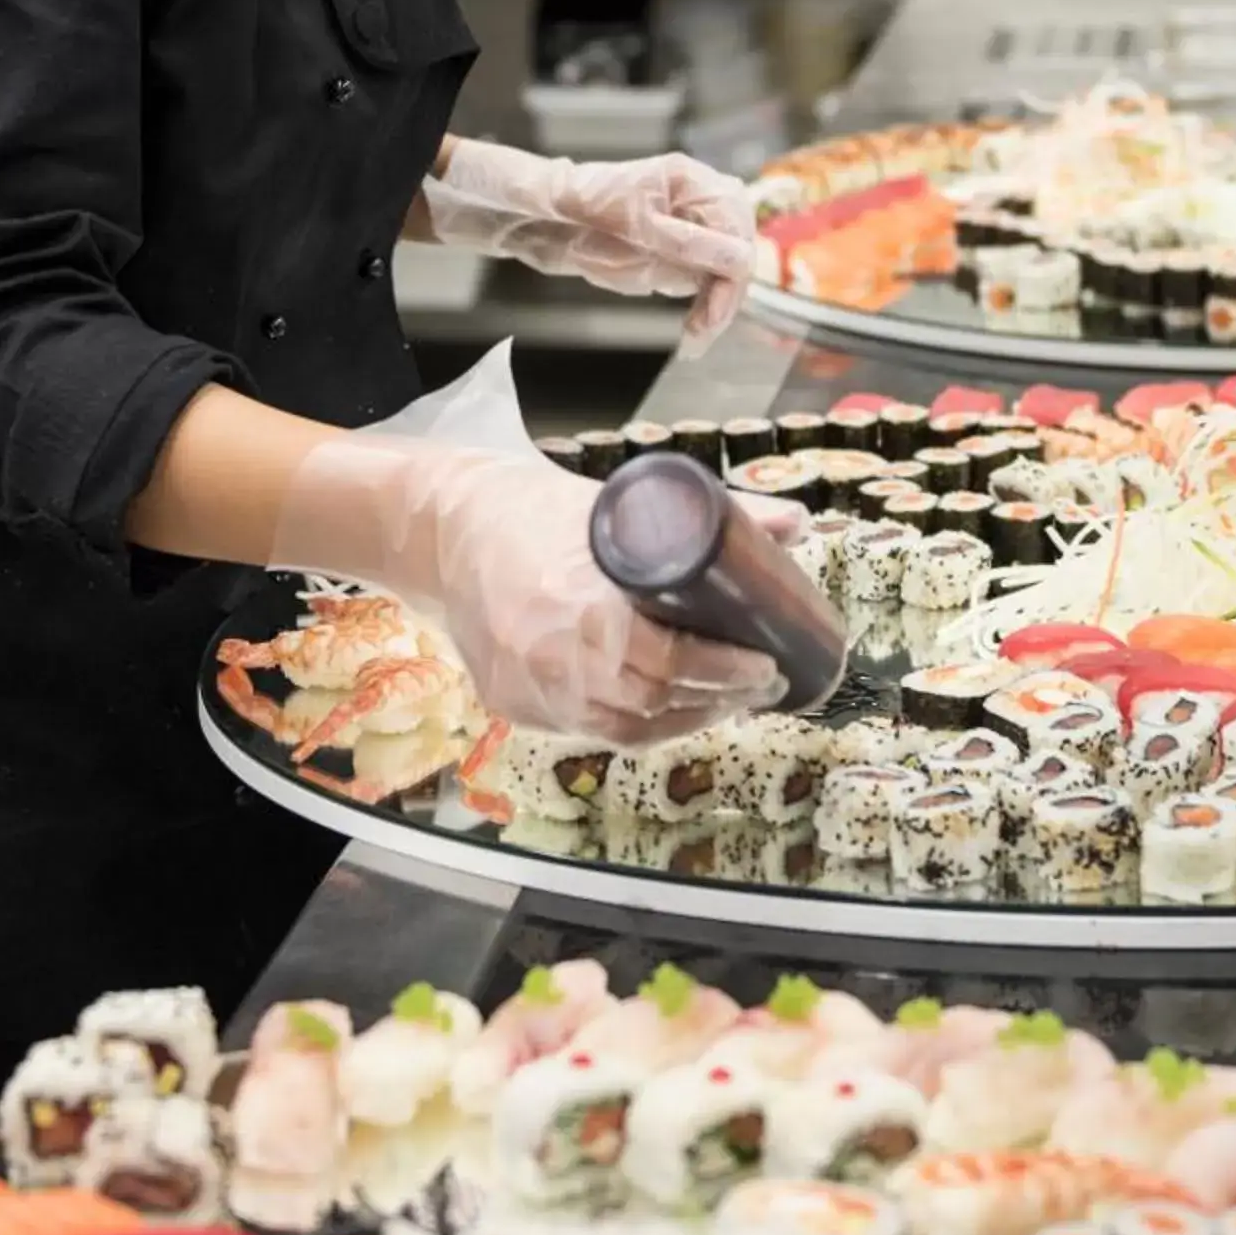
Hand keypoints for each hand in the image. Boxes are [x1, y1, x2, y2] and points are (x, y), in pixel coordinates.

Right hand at [271, 441, 781, 744]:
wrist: (441, 532)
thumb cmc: (530, 511)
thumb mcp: (619, 503)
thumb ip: (711, 520)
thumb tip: (793, 525)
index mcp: (578, 604)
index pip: (669, 662)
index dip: (725, 672)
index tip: (766, 663)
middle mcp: (549, 658)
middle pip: (652, 704)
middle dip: (717, 699)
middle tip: (758, 682)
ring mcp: (527, 689)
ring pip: (623, 730)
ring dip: (682, 721)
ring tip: (723, 699)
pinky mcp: (511, 706)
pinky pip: (586, 731)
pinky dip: (635, 726)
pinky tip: (667, 710)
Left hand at [423, 141, 754, 346]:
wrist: (542, 218)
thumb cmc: (580, 206)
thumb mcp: (635, 226)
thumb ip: (688, 244)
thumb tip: (740, 260)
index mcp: (692, 181)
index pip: (735, 226)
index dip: (733, 269)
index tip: (716, 308)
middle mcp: (697, 204)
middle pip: (736, 251)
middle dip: (725, 294)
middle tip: (704, 330)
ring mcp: (688, 231)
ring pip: (723, 273)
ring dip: (715, 308)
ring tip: (695, 339)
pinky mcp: (675, 256)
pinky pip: (702, 285)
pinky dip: (701, 310)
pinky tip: (692, 332)